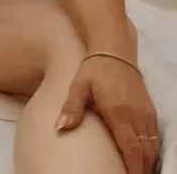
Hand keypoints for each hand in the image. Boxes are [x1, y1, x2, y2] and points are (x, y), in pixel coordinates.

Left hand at [57, 55, 159, 173]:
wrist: (115, 53)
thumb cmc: (93, 71)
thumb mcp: (78, 87)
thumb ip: (71, 108)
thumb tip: (60, 128)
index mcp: (119, 112)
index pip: (131, 147)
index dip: (132, 167)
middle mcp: (137, 116)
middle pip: (146, 152)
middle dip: (140, 169)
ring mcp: (146, 114)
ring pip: (153, 146)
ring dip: (147, 162)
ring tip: (134, 172)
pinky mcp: (150, 112)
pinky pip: (155, 138)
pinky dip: (151, 151)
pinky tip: (141, 159)